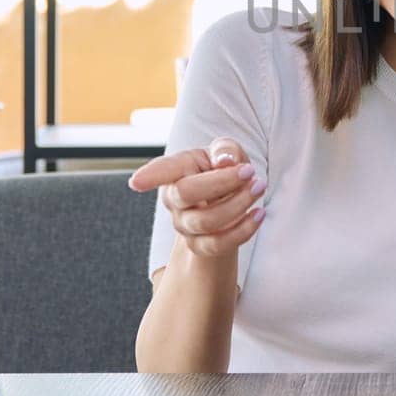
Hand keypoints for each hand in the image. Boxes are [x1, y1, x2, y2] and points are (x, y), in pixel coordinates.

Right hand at [129, 137, 265, 258]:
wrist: (231, 201)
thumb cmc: (225, 169)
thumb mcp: (228, 152)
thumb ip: (226, 149)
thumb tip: (224, 162)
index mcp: (176, 171)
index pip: (161, 171)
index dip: (149, 176)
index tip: (136, 183)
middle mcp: (174, 199)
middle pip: (186, 193)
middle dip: (222, 182)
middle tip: (250, 172)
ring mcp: (184, 225)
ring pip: (206, 221)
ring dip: (238, 203)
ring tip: (259, 186)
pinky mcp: (199, 246)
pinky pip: (218, 245)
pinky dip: (243, 230)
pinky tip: (259, 213)